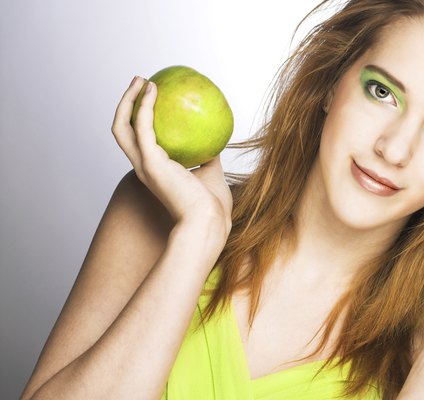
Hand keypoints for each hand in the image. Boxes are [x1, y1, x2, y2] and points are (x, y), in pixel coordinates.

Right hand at [111, 76, 232, 235]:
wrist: (209, 222)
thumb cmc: (212, 206)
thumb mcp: (212, 174)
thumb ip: (208, 157)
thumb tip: (217, 140)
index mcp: (155, 171)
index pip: (138, 141)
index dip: (138, 119)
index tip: (151, 99)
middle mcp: (143, 167)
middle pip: (121, 130)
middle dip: (125, 104)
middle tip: (139, 82)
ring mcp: (144, 165)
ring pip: (122, 126)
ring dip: (127, 100)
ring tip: (141, 80)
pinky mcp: (151, 162)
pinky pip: (143, 127)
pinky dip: (144, 106)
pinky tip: (154, 90)